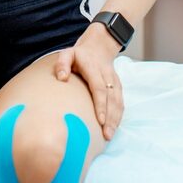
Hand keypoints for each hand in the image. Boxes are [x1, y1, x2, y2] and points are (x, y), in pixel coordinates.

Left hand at [53, 23, 124, 139]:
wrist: (98, 47)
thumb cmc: (79, 55)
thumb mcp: (67, 54)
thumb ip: (62, 64)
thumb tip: (62, 77)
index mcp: (95, 69)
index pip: (100, 88)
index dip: (101, 104)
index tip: (101, 120)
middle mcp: (107, 76)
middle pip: (111, 98)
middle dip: (110, 117)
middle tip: (106, 135)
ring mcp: (114, 81)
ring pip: (118, 101)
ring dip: (116, 119)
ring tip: (109, 135)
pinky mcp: (118, 86)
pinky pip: (120, 102)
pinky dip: (118, 115)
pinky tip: (114, 127)